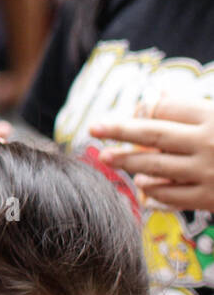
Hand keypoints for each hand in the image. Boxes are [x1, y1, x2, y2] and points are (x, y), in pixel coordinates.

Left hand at [90, 97, 213, 211]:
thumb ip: (196, 110)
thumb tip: (160, 95)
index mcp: (213, 118)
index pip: (166, 109)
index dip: (146, 109)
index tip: (136, 111)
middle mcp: (208, 144)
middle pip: (152, 134)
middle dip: (119, 131)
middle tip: (93, 129)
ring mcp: (208, 172)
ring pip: (154, 166)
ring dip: (127, 162)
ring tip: (106, 157)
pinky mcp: (209, 199)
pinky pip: (169, 195)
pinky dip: (150, 190)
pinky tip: (142, 185)